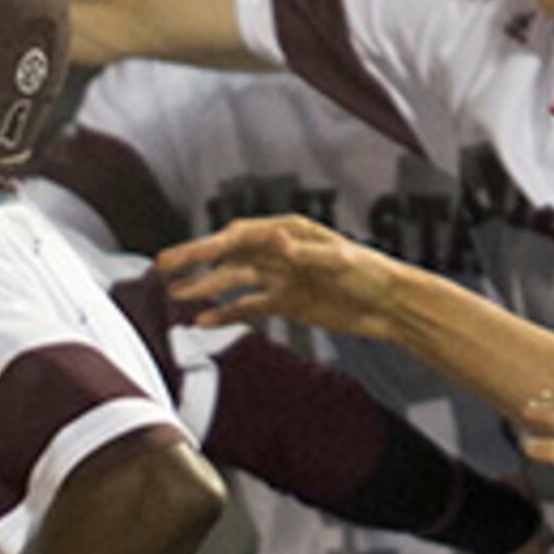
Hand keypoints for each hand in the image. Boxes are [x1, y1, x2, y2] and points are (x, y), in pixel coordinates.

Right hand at [158, 216, 404, 338]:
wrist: (390, 306)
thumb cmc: (371, 274)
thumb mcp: (340, 261)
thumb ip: (307, 254)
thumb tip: (278, 244)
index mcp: (288, 232)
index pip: (239, 236)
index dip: (209, 246)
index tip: (183, 257)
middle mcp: (279, 252)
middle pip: (228, 256)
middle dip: (195, 263)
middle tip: (162, 271)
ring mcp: (280, 277)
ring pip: (234, 282)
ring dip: (206, 290)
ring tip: (176, 299)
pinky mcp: (286, 303)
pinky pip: (249, 307)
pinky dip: (227, 314)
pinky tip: (204, 321)